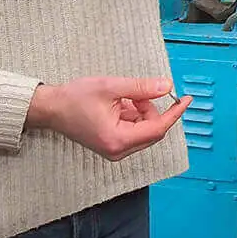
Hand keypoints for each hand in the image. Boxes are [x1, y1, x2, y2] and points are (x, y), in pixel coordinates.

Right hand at [27, 77, 189, 160]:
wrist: (51, 108)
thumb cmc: (74, 98)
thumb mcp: (111, 87)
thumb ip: (141, 88)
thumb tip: (167, 87)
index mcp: (118, 140)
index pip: (157, 129)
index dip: (174, 113)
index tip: (185, 100)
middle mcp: (118, 150)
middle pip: (151, 130)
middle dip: (151, 109)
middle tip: (139, 91)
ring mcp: (115, 149)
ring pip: (143, 129)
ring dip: (141, 110)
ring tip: (123, 96)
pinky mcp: (112, 145)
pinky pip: (133, 129)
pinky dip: (133, 115)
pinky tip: (119, 104)